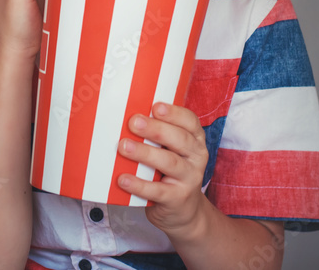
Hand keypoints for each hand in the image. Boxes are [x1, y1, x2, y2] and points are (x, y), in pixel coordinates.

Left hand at [117, 102, 208, 235]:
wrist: (184, 213)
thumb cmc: (170, 173)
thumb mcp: (172, 151)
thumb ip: (158, 135)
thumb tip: (123, 116)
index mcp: (195, 140)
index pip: (190, 121)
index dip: (174, 113)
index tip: (155, 106)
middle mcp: (196, 157)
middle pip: (180, 139)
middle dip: (156, 129)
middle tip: (133, 122)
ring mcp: (189, 179)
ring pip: (169, 162)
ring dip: (145, 153)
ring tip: (123, 146)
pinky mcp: (177, 199)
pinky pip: (157, 191)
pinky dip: (138, 185)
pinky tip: (122, 179)